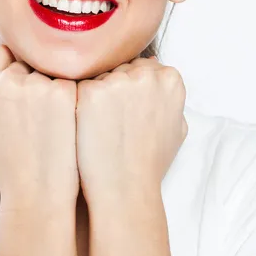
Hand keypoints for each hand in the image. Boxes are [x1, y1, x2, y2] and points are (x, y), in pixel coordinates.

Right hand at [0, 44, 78, 206]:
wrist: (37, 194)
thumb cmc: (6, 167)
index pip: (1, 52)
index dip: (14, 68)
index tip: (24, 86)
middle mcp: (3, 81)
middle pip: (27, 60)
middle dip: (35, 76)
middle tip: (42, 107)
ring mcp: (34, 85)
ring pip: (51, 69)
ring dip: (55, 85)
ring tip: (57, 117)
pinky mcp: (63, 92)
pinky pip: (71, 80)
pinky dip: (74, 94)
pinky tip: (72, 116)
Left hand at [76, 56, 187, 203]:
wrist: (125, 188)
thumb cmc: (150, 162)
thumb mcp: (176, 126)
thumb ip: (169, 95)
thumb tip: (157, 72)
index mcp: (170, 79)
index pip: (142, 67)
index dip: (130, 90)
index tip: (127, 111)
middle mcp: (146, 74)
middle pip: (120, 68)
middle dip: (113, 88)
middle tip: (111, 121)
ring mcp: (118, 81)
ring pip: (98, 76)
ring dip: (95, 95)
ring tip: (99, 127)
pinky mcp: (91, 92)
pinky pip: (79, 88)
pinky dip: (78, 105)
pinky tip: (84, 126)